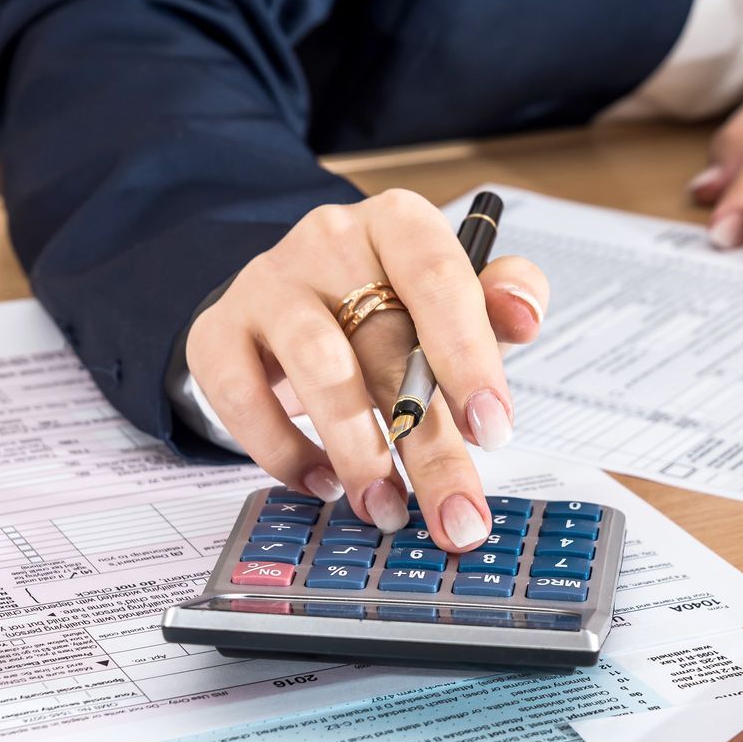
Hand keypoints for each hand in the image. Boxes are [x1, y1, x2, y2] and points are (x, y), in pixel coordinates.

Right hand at [186, 189, 549, 551]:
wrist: (291, 302)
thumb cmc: (387, 307)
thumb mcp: (453, 299)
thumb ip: (499, 301)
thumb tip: (525, 314)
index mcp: (399, 224)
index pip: (439, 279)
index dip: (469, 357)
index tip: (493, 431)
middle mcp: (329, 241)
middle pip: (388, 345)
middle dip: (428, 446)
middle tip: (457, 517)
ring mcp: (268, 284)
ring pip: (318, 367)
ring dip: (357, 451)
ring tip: (386, 510)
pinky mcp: (218, 332)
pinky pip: (244, 397)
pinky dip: (285, 451)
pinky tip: (324, 482)